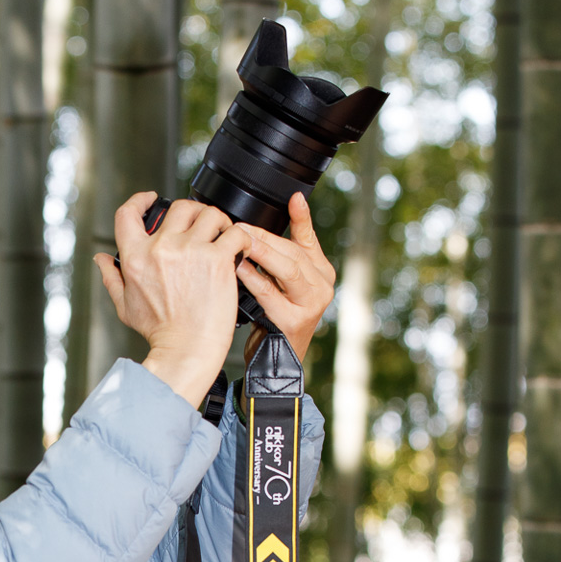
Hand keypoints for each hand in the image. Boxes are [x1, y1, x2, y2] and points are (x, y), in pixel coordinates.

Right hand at [94, 194, 250, 406]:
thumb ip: (112, 278)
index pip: (128, 213)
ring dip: (219, 221)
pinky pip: (234, 232)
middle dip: (193, 212)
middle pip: (179, 206)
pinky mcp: (217, 260)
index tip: (152, 198)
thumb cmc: (159, 331)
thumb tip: (101, 260)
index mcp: (136, 256)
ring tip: (222, 236)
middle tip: (201, 226)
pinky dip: (240, 237)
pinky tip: (238, 249)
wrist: (186, 349)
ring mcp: (191, 251)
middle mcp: (162, 248)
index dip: (141, 199)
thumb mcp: (125, 305)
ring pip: (210, 213)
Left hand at [235, 192, 335, 362]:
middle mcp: (322, 288)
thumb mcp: (279, 285)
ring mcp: (311, 305)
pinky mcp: (294, 321)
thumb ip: (278, 258)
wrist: (274, 363)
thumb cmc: (273, 321)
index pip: (308, 241)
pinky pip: (270, 293)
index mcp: (322, 275)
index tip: (294, 198)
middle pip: (294, 253)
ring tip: (240, 240)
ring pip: (287, 269)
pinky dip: (253, 279)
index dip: (301, 218)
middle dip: (266, 237)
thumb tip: (260, 228)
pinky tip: (238, 268)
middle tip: (240, 226)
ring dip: (261, 252)